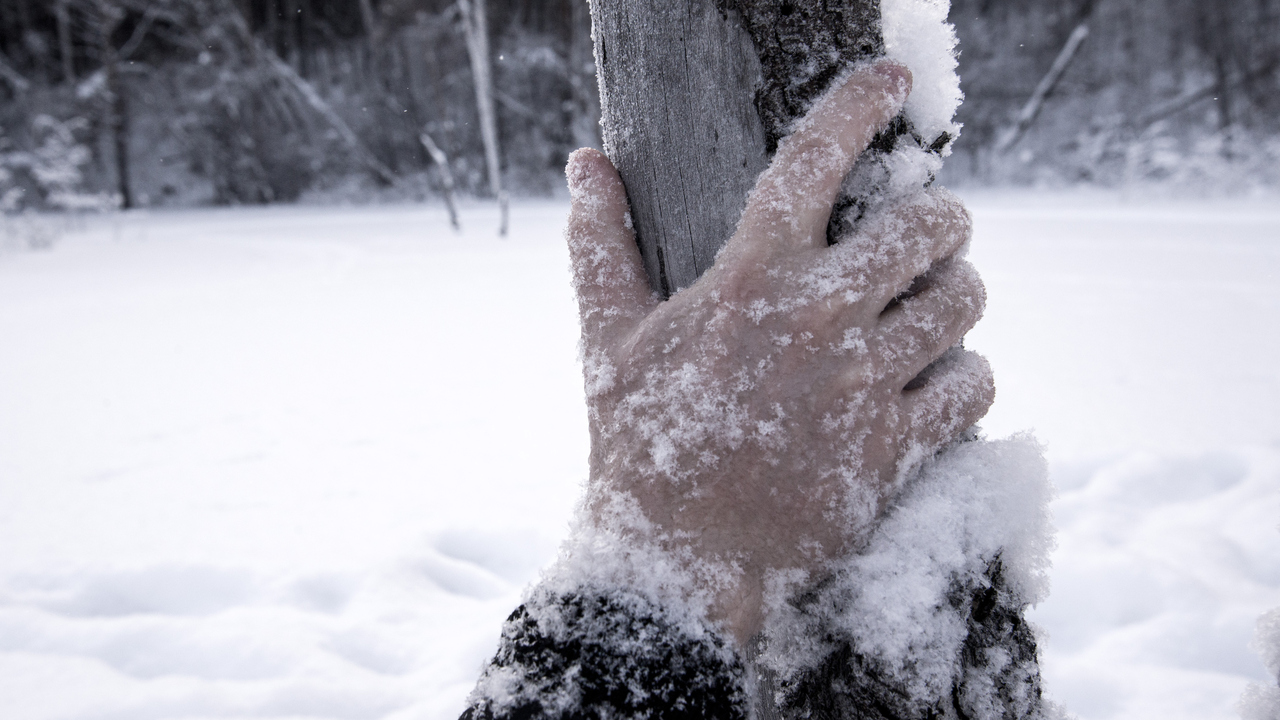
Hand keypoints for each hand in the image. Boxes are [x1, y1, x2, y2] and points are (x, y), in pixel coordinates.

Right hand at [563, 62, 993, 645]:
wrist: (673, 556)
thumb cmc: (637, 440)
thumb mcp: (606, 338)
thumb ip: (599, 243)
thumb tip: (585, 162)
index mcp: (747, 280)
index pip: (812, 161)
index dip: (858, 104)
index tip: (886, 81)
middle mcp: (814, 322)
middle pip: (929, 228)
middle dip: (940, 221)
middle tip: (928, 235)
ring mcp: (859, 388)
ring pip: (963, 303)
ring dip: (957, 294)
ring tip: (934, 303)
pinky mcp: (890, 450)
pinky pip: (972, 386)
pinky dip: (965, 374)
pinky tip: (936, 378)